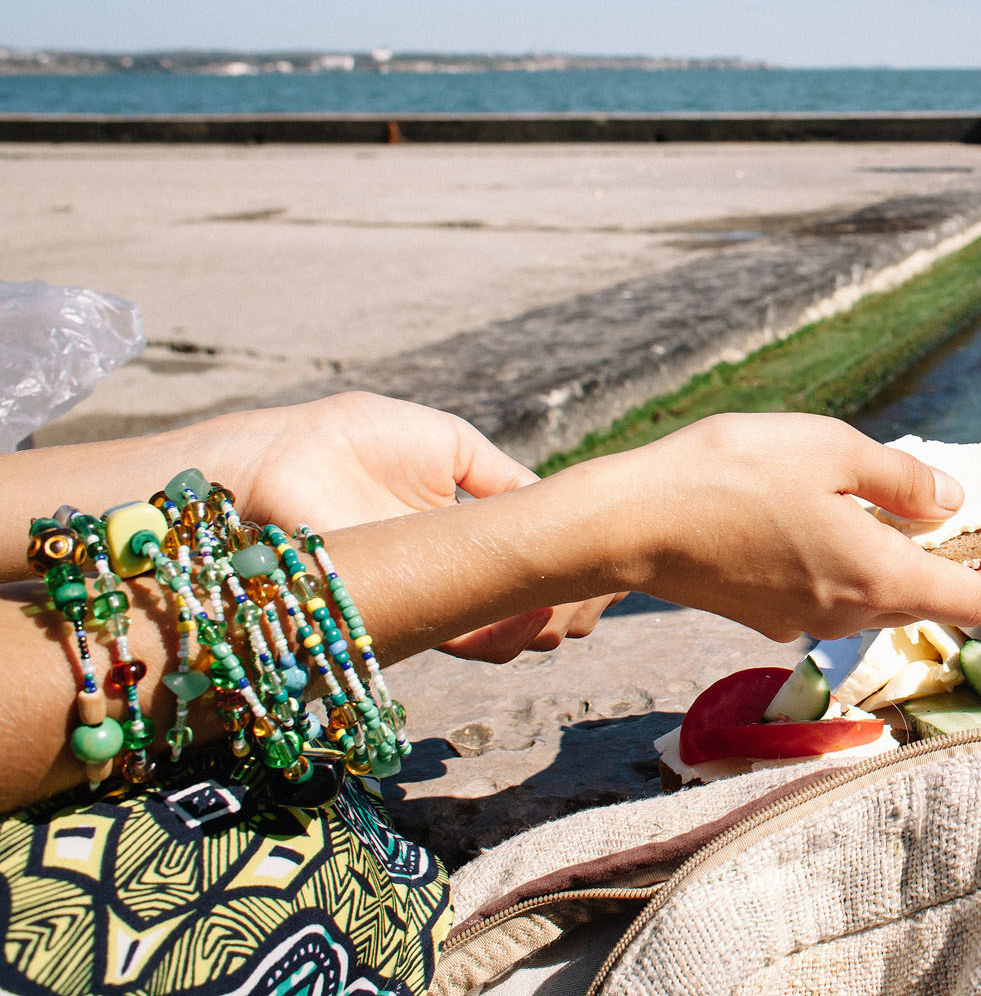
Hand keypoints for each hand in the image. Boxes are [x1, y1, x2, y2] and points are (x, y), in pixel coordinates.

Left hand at [224, 392, 621, 659]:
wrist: (289, 456)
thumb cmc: (359, 439)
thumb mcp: (451, 444)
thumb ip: (502, 478)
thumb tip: (554, 508)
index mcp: (459, 531)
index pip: (523, 559)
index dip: (560, 566)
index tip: (596, 559)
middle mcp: (447, 571)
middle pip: (517, 603)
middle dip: (557, 606)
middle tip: (586, 595)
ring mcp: (424, 597)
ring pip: (495, 631)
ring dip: (535, 625)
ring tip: (560, 606)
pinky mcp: (400, 615)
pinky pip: (458, 637)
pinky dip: (498, 633)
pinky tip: (528, 613)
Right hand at [615, 413, 980, 640]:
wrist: (631, 520)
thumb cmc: (733, 473)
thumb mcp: (834, 449)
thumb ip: (905, 479)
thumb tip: (954, 500)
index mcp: (878, 579)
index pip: (976, 601)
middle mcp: (847, 616)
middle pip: (926, 599)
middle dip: (955, 554)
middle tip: (960, 499)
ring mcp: (802, 620)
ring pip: (875, 595)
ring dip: (899, 555)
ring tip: (890, 496)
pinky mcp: (763, 614)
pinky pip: (828, 591)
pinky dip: (849, 558)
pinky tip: (824, 511)